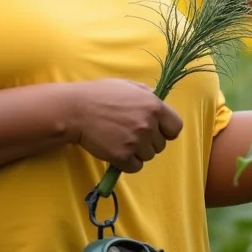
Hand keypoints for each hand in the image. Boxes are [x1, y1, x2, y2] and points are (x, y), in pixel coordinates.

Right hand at [66, 78, 182, 173]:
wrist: (76, 110)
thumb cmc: (100, 94)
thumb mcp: (126, 85)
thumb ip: (146, 93)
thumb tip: (157, 98)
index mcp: (154, 106)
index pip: (176, 127)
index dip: (166, 130)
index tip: (156, 130)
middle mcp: (148, 124)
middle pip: (160, 144)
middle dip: (148, 141)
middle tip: (130, 133)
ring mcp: (136, 141)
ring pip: (148, 156)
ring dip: (137, 152)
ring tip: (120, 139)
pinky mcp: (123, 156)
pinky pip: (135, 166)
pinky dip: (127, 162)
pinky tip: (115, 150)